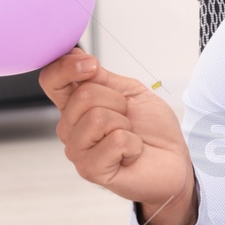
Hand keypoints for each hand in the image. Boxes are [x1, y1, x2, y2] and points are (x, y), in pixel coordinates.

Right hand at [42, 47, 197, 224]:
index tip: (92, 65)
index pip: (51, 80)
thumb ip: (100, 77)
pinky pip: (114, 141)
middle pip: (83, 95)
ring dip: (125, 124)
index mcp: (76, 106)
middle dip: (117, 101)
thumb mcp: (129, 92)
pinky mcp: (90, 170)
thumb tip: (74, 55)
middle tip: (128, 118)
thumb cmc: (151, 128)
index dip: (66, 67)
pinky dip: (133, 144)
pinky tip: (131, 153)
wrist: (173, 160)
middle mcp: (70, 128)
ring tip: (129, 136)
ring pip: (97, 118)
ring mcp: (77, 150)